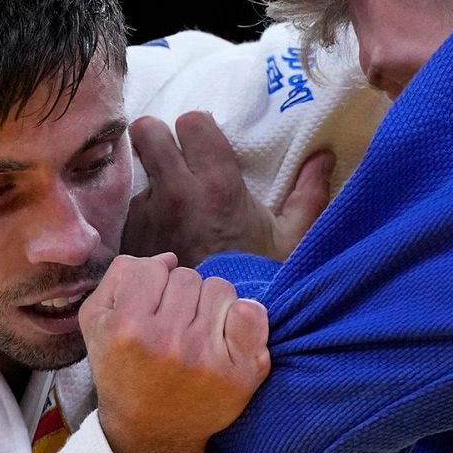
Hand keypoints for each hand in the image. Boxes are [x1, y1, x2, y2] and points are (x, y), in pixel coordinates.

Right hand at [79, 252, 270, 452]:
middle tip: (174, 327)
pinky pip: (253, 312)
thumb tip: (168, 258)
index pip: (153, 268)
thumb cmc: (123, 372)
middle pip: (189, 277)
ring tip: (197, 333)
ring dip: (210, 305)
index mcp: (127, 327)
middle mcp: (167, 341)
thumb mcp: (97, 322)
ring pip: (220, 288)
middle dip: (182, 296)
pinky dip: (243, 316)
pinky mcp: (241, 373)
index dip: (152, 285)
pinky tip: (226, 336)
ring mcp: (207, 358)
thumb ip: (121, 276)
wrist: (152, 433)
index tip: (149, 310)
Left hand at [122, 110, 332, 265]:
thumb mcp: (293, 239)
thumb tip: (324, 156)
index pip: (191, 122)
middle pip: (146, 132)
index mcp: (217, 186)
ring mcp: (147, 218)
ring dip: (153, 188)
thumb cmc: (260, 280)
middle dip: (155, 138)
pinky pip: (130, 214)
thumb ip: (308, 193)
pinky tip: (163, 238)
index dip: (197, 130)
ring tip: (173, 213)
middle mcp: (176, 195)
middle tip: (169, 156)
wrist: (218, 330)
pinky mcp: (128, 240)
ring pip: (139, 179)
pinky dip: (144, 220)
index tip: (203, 145)